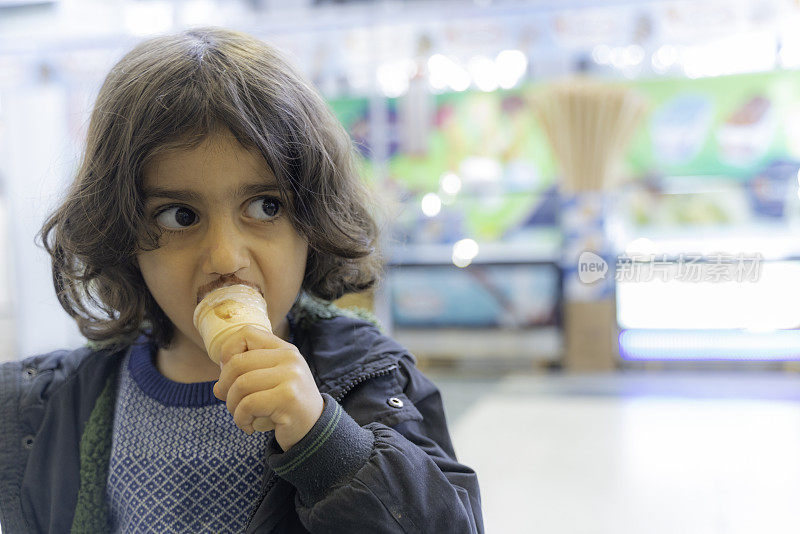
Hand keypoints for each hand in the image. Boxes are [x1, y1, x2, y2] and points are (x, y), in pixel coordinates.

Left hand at [212, 325, 323, 451]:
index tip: (230, 374)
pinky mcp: (288, 399)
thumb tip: (218, 386)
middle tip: (229, 401)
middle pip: (237, 363)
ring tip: (241, 416)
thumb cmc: (285, 405)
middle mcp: (290, 359)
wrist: (314, 429)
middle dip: (224, 386)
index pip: (247, 333)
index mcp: (284, 349)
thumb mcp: (271, 381)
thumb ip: (247, 374)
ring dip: (232, 406)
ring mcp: (291, 377)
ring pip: (241, 385)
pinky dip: (241, 419)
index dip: (228, 351)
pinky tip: (248, 427)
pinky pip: (248, 405)